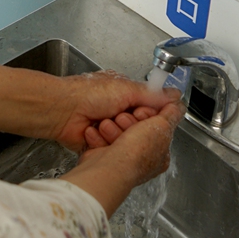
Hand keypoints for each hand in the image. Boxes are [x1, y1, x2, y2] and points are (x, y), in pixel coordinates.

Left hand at [49, 71, 180, 152]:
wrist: (63, 110)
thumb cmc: (89, 93)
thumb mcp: (127, 89)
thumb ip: (152, 95)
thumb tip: (175, 95)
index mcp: (124, 93)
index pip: (149, 109)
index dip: (149, 115)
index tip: (144, 115)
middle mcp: (117, 110)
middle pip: (139, 127)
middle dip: (132, 125)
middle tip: (122, 118)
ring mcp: (107, 127)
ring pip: (127, 140)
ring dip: (118, 135)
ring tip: (106, 125)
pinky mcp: (99, 143)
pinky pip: (113, 149)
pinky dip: (107, 144)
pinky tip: (99, 136)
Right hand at [60, 102, 184, 215]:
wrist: (110, 167)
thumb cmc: (137, 152)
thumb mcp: (161, 126)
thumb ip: (172, 114)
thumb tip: (179, 105)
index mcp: (158, 154)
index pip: (155, 126)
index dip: (147, 115)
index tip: (140, 112)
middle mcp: (140, 158)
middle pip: (133, 127)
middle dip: (126, 120)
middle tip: (122, 120)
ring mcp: (120, 158)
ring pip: (115, 131)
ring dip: (110, 126)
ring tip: (107, 126)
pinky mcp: (102, 157)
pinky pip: (99, 139)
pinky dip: (97, 134)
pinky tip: (96, 131)